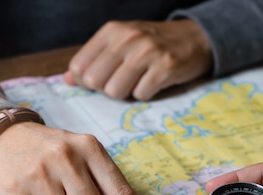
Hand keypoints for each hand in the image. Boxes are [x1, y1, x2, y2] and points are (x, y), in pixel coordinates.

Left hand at [63, 19, 211, 100]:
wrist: (195, 38)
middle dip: (106, 89)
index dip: (87, 82)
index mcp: (111, 31)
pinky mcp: (165, 68)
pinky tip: (154, 82)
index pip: (79, 67)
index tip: (101, 81)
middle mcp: (127, 39)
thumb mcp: (121, 43)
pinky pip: (141, 95)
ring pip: (116, 91)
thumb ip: (94, 59)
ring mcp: (147, 53)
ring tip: (138, 82)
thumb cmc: (153, 43)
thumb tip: (67, 80)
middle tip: (122, 82)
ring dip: (126, 93)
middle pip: (95, 82)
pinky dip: (146, 94)